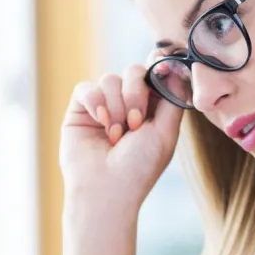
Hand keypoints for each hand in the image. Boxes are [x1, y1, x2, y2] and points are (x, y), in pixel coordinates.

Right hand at [59, 52, 183, 217]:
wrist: (105, 190)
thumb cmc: (139, 167)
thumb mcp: (166, 132)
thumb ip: (173, 97)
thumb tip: (174, 66)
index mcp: (151, 109)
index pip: (153, 74)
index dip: (156, 67)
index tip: (161, 65)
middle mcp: (126, 104)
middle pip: (133, 71)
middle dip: (135, 94)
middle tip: (134, 124)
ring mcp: (103, 106)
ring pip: (109, 79)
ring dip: (116, 107)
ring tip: (115, 135)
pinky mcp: (80, 110)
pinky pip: (86, 88)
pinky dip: (95, 102)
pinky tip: (100, 123)